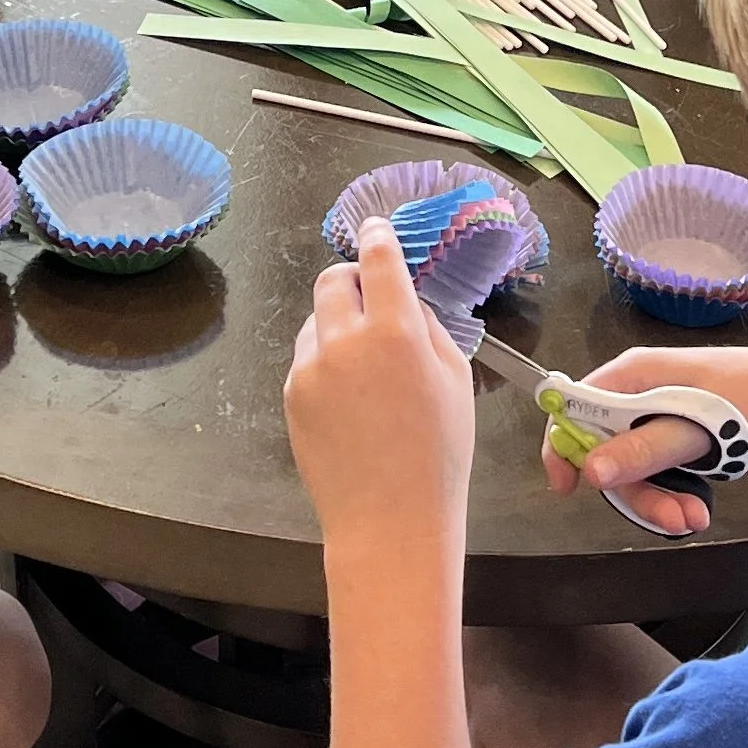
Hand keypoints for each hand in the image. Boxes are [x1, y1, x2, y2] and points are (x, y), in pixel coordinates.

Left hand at [285, 221, 476, 561]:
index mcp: (396, 331)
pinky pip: (306, 358)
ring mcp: (310, 368)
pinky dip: (325, 360)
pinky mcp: (292, 394)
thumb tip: (407, 303)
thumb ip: (428, 329)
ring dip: (338, 322)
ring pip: (317, 319)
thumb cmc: (439, 455)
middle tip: (372, 300)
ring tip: (366, 366)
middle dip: (352, 279)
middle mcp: (345, 340)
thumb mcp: (455, 382)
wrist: (389, 520)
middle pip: (334, 279)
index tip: (375, 227)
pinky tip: (350, 399)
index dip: (376, 235)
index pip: (378, 258)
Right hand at [539, 344, 747, 533]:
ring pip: (636, 473)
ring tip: (693, 520)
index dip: (566, 445)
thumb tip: (591, 469)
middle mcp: (644, 394)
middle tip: (668, 519)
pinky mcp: (688, 445)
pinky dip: (676, 500)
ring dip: (660, 503)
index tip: (569, 487)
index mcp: (636, 375)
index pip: (577, 406)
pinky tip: (699, 513)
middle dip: (635, 492)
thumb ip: (643, 450)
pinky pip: (663, 479)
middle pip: (608, 452)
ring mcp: (666, 421)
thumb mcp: (696, 429)